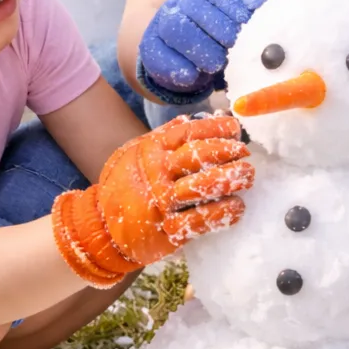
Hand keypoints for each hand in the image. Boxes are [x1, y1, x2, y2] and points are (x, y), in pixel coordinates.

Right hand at [52, 116, 254, 284]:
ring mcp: (161, 204)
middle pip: (197, 157)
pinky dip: (221, 213)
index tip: (235, 128)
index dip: (215, 128)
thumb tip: (191, 117)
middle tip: (245, 153)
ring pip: (201, 188)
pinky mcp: (167, 232)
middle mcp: (156, 175)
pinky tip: (237, 207)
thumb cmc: (124, 187)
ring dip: (230, 180)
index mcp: (151, 152)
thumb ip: (162, 136)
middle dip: (227, 151)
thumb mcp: (135, 153)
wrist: (100, 228)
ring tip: (247, 175)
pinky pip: (199, 221)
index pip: (187, 133)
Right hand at [139, 0, 265, 99]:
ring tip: (215, 66)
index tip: (245, 30)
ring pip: (176, 28)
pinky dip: (176, 67)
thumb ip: (246, 16)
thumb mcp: (230, 25)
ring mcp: (162, 24)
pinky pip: (159, 54)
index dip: (234, 12)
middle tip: (232, 51)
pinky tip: (192, 77)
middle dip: (218, 30)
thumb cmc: (210, 38)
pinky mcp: (150, 47)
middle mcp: (181, 4)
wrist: (171, 50)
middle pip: (196, 8)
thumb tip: (265, 5)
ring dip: (198, 48)